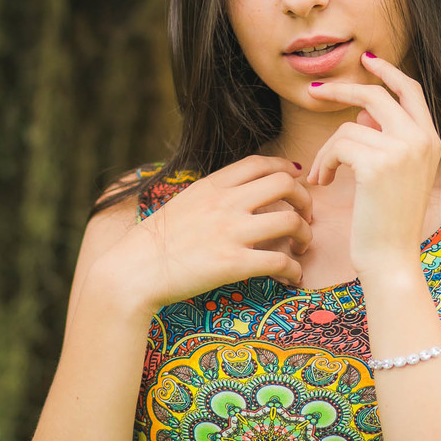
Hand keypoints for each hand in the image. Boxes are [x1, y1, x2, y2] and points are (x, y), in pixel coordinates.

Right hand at [104, 156, 313, 313]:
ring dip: (305, 235)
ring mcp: (231, 232)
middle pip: (284, 183)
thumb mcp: (184, 203)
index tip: (296, 179)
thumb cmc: (155, 241)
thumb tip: (235, 194)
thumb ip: (212, 195)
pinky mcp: (234, 263)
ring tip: (301, 247)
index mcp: (211, 186)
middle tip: (306, 216)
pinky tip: (292, 277)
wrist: (134, 270)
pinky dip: (294, 270)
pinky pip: (280, 262)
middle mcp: (225, 203)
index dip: (285, 167)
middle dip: (304, 198)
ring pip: (291, 221)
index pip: (259, 162)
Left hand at [305, 53, 440, 270]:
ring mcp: (403, 150)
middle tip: (315, 92)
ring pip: (349, 125)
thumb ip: (385, 138)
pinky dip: (324, 161)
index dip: (388, 71)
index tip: (366, 60)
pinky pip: (339, 144)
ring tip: (322, 174)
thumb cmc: (387, 220)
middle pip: (376, 94)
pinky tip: (322, 182)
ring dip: (327, 149)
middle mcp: (423, 140)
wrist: (391, 258)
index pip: (411, 89)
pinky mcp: (378, 164)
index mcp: (431, 140)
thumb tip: (362, 111)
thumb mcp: (394, 174)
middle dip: (341, 89)